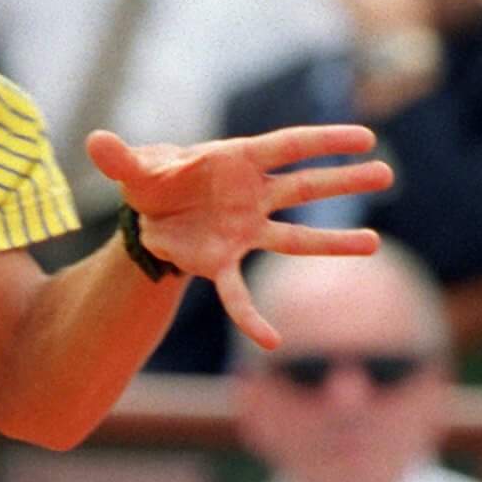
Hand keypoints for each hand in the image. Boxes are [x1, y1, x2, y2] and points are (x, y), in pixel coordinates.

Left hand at [86, 124, 393, 349]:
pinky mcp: (223, 262)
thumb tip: (94, 141)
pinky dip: (251, 319)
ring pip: (293, 237)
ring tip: (375, 244)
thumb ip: (120, 158)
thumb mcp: (135, 168)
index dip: (324, 140)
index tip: (364, 138)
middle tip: (386, 173)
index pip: (288, 145)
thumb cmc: (154, 180)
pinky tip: (271, 343)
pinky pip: (240, 295)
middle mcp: (250, 196)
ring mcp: (244, 230)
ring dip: (331, 242)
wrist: (145, 213)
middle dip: (342, 182)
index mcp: (235, 162)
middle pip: (304, 187)